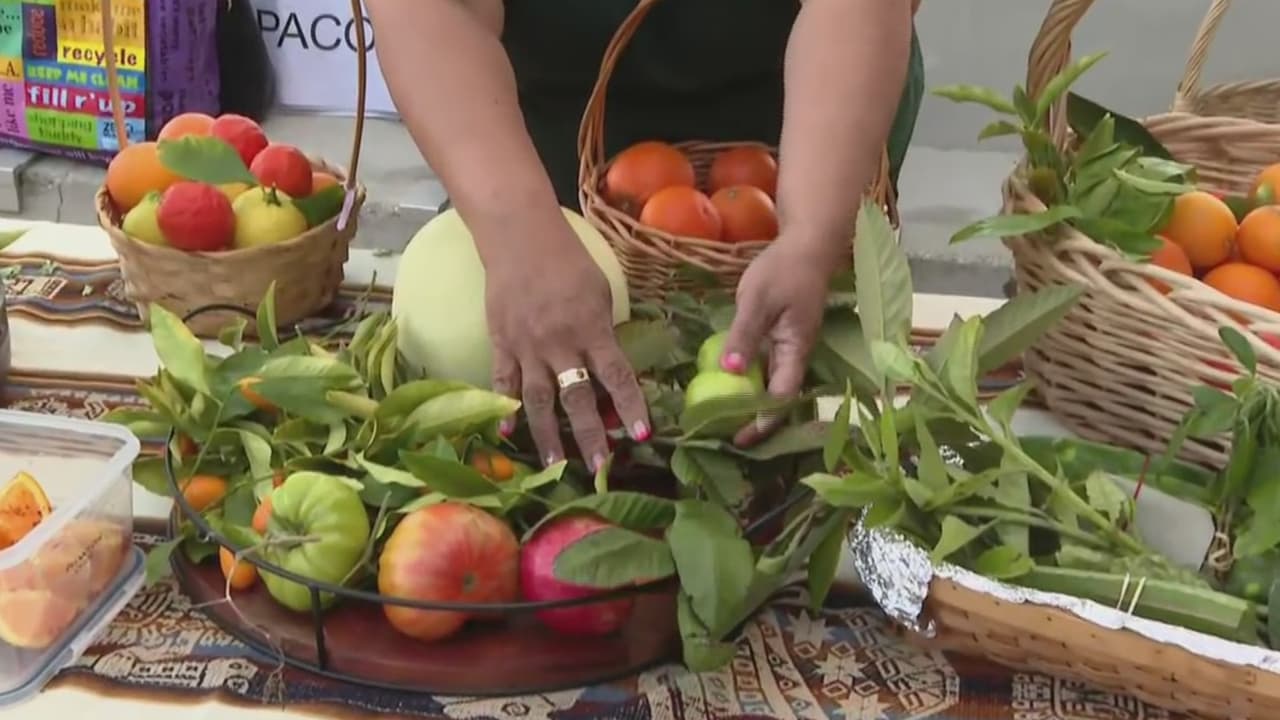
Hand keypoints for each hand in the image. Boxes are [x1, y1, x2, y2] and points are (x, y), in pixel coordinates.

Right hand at [482, 214, 649, 469]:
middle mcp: (559, 343)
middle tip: (600, 468)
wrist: (519, 238)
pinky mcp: (501, 343)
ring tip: (555, 467)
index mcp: (591, 328)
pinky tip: (507, 434)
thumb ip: (603, 332)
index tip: (641, 435)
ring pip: (539, 400)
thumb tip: (610, 370)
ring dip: (548, 437)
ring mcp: (527, 346)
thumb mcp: (600, 292)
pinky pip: (503, 381)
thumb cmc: (569, 262)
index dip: (630, 406)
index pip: (616, 375)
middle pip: (577, 397)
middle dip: (590, 435)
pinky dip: (505, 408)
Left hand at [720, 238, 839, 445]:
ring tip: (722, 419)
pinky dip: (748, 380)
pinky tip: (727, 385)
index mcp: (796, 351)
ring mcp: (789, 347)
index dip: (762, 422)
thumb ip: (745, 334)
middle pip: (778, 399)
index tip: (739, 439)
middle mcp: (795, 355)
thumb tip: (730, 370)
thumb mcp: (758, 300)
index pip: (781, 398)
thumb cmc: (784, 270)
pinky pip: (765, 367)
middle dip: (755, 421)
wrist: (807, 244)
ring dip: (750, 403)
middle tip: (724, 436)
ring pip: (771, 385)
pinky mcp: (780, 338)